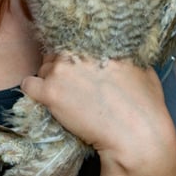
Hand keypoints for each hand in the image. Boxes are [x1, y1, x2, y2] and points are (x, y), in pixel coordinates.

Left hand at [21, 53, 175, 169]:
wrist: (135, 136)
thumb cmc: (146, 107)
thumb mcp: (143, 70)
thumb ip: (125, 57)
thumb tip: (122, 54)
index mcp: (97, 42)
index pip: (73, 40)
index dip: (75, 55)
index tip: (78, 66)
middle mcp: (76, 51)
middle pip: (56, 54)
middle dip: (62, 68)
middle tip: (73, 86)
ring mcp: (61, 70)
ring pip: (43, 69)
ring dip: (50, 80)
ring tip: (65, 97)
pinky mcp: (50, 92)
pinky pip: (29, 85)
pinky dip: (34, 92)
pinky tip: (46, 100)